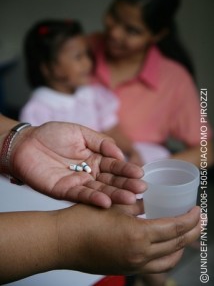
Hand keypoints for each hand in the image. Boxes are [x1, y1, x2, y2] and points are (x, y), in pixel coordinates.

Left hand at [10, 122, 144, 206]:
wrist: (26, 142)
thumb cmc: (52, 134)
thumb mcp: (80, 132)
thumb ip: (101, 142)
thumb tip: (120, 153)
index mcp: (95, 158)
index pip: (114, 164)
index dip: (127, 169)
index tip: (140, 173)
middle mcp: (89, 173)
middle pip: (111, 180)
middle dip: (126, 184)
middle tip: (141, 188)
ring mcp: (78, 183)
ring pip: (100, 190)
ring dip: (115, 195)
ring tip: (131, 198)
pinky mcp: (64, 191)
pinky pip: (81, 196)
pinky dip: (93, 199)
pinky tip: (107, 202)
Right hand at [56, 204, 200, 274]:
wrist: (62, 242)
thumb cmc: (83, 219)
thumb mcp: (114, 205)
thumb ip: (136, 206)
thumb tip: (148, 204)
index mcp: (138, 235)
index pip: (176, 228)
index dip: (191, 219)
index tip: (198, 210)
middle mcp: (140, 255)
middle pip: (178, 245)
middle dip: (194, 232)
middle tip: (201, 222)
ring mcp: (134, 265)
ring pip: (169, 260)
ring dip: (182, 247)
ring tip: (188, 234)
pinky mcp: (126, 269)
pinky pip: (156, 267)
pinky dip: (167, 256)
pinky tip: (166, 246)